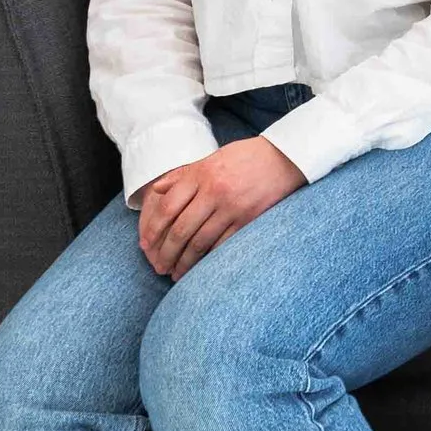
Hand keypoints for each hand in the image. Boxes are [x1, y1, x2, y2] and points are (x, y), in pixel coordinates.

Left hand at [136, 136, 307, 278]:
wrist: (284, 157)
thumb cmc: (245, 157)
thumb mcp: (211, 158)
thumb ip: (183, 175)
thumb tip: (157, 191)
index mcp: (201, 174)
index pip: (168, 207)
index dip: (154, 229)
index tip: (146, 245)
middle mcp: (214, 191)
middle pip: (181, 229)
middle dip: (166, 252)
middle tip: (158, 266)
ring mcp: (232, 207)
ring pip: (200, 242)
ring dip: (184, 262)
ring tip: (175, 273)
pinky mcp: (248, 219)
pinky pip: (222, 245)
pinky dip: (208, 259)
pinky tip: (200, 268)